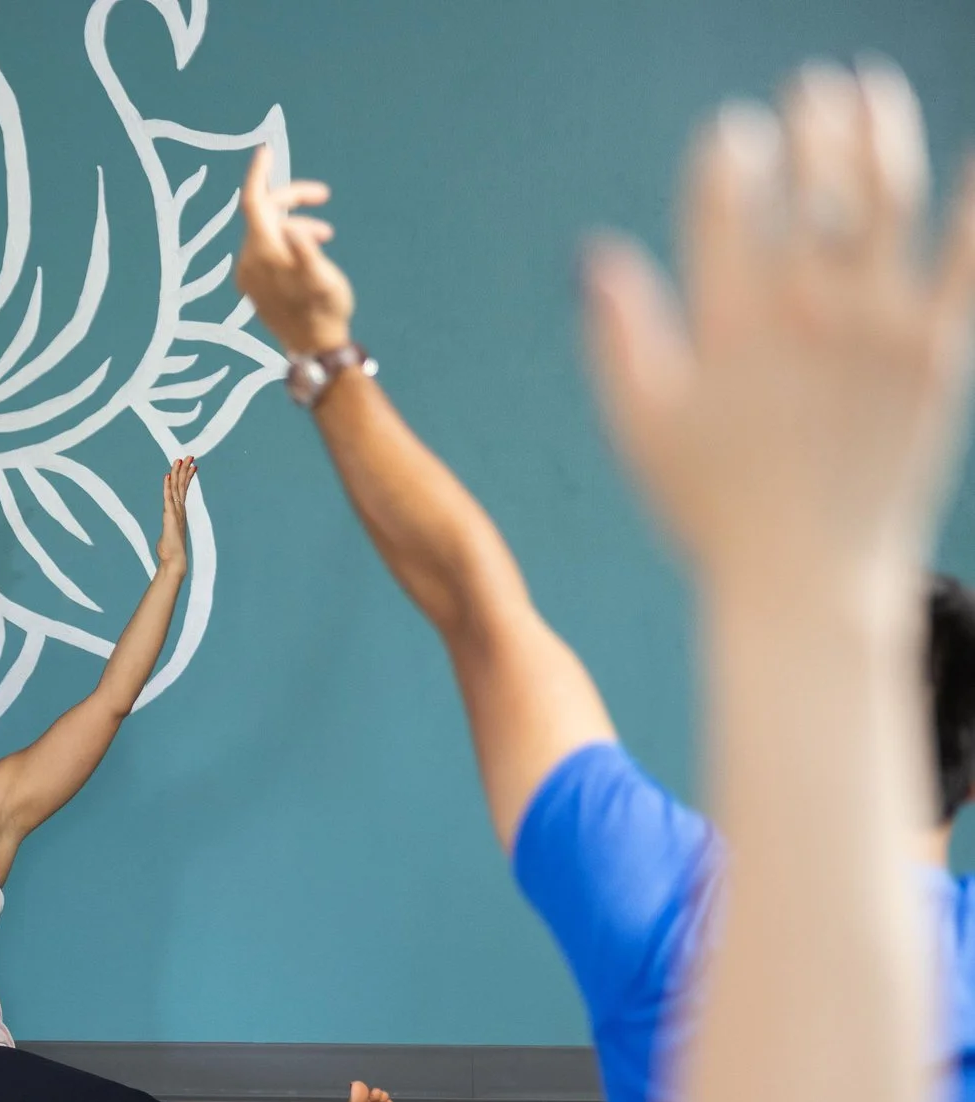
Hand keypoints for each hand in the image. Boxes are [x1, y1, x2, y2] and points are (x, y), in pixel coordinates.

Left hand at [157, 455, 196, 573]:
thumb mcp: (169, 535)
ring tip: (180, 460)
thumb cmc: (171, 551)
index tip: (191, 466)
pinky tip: (167, 475)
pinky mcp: (170, 516)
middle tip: (190, 456)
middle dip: (186, 470)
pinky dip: (167, 486)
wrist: (174, 561)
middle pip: (183, 486)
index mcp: (180, 512)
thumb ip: (170, 530)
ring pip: (177, 488)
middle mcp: (180, 510)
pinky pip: (168, 497)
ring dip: (178, 473)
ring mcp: (176, 512)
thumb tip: (169, 533)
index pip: (184, 491)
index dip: (187, 478)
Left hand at [237, 147, 353, 357]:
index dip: (259, 174)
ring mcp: (249, 274)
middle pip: (263, 214)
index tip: (266, 149)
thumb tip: (291, 228)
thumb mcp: (322, 277)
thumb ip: (305, 251)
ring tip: (326, 234)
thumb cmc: (324, 310)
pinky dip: (287, 240)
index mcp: (263, 253)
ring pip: (268, 231)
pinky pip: (266, 248)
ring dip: (295, 223)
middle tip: (323, 196)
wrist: (314, 347)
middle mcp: (248, 261)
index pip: (253, 203)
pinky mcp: (254, 285)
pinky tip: (309, 248)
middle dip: (292, 200)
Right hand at [584, 61, 974, 599]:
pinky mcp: (938, 356)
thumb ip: (617, 337)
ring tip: (872, 92)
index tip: (736, 131)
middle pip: (811, 183)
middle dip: (812, 121)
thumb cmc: (712, 509)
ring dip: (877, 130)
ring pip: (885, 197)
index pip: (726, 203)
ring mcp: (877, 330)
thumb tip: (597, 257)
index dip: (730, 151)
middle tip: (814, 87)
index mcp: (726, 326)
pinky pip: (967, 259)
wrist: (805, 580)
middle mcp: (802, 315)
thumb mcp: (640, 427)